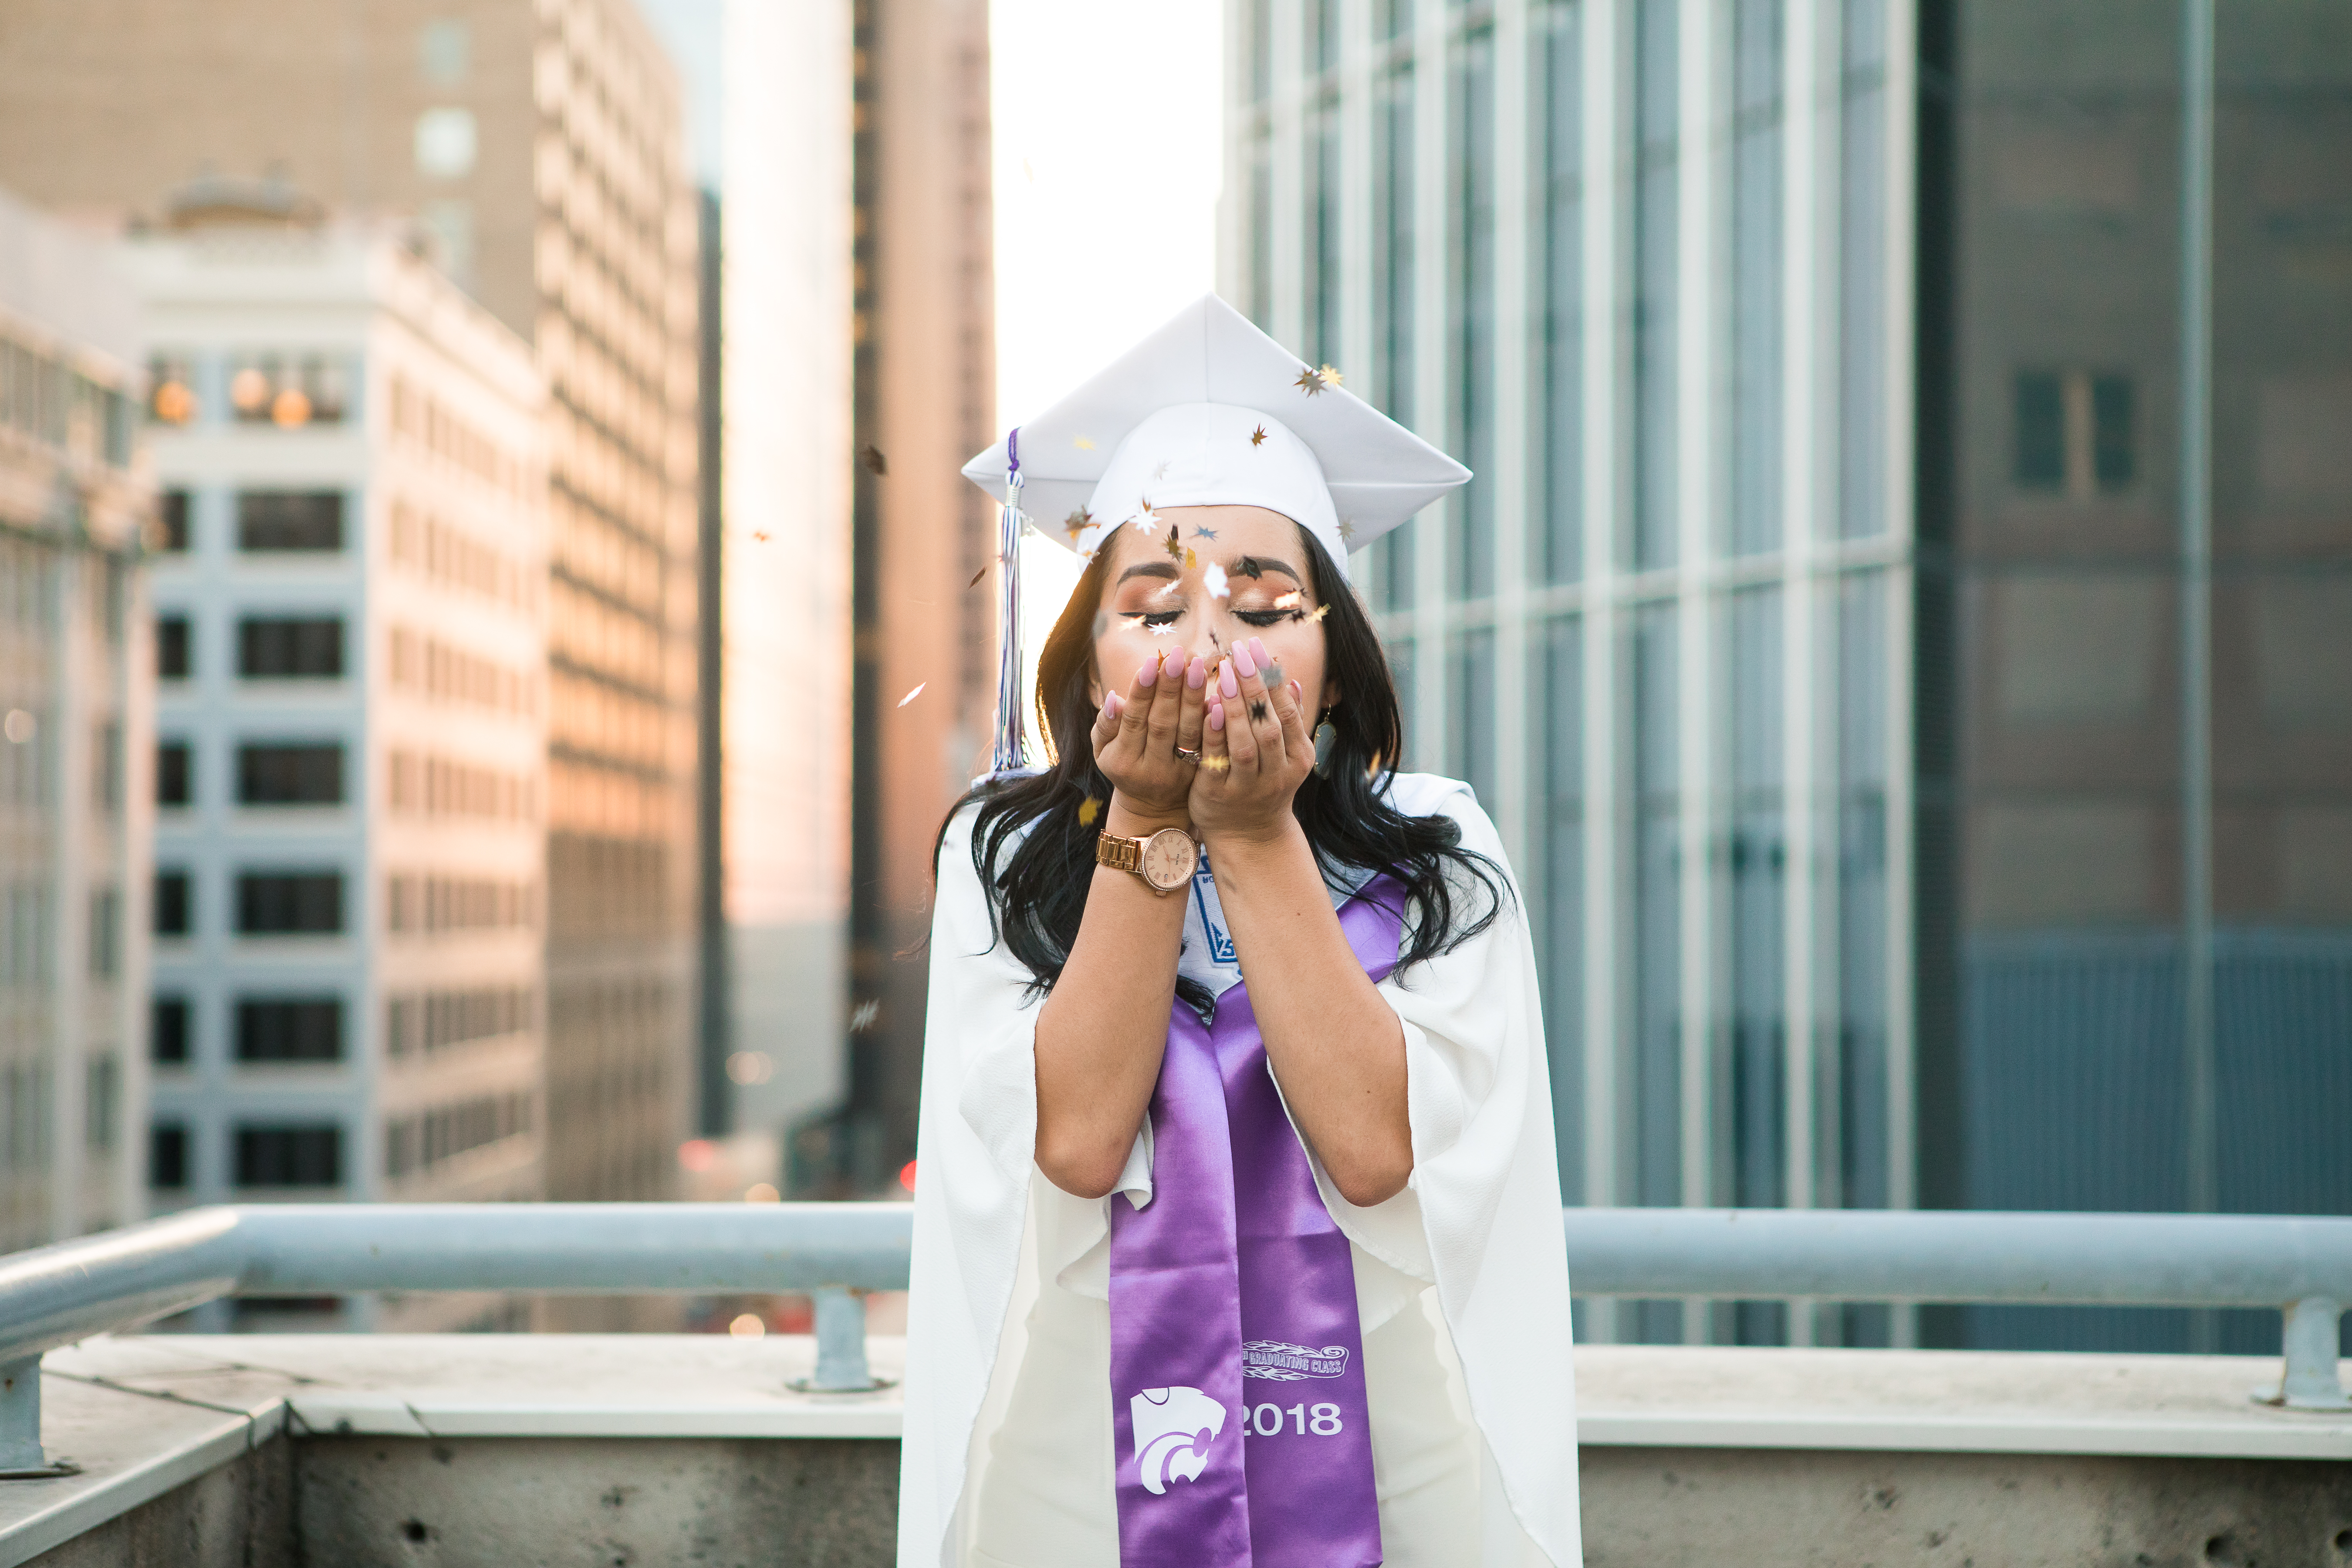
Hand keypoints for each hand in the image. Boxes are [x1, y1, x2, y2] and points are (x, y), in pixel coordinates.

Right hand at [1089, 646, 1209, 825]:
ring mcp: (1176, 773)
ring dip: (1193, 698)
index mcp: (1122, 759)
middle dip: (1171, 688)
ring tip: (1198, 666)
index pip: (1133, 719)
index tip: (1151, 661)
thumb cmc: (1123, 766)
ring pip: (1186, 732)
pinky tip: (1217, 698)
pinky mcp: (1197, 775)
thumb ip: (1105, 725)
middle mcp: (1150, 768)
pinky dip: (1211, 722)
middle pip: (1162, 723)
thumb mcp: (1103, 751)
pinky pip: (1205, 745)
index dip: (1142, 691)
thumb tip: (1114, 698)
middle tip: (1179, 656)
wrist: (1150, 808)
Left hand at [1190, 636, 1312, 843]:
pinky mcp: (1219, 795)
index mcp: (1298, 758)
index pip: (1287, 712)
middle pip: (1268, 726)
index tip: (1256, 647)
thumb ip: (1287, 719)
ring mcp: (1249, 787)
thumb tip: (1291, 680)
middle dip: (1254, 687)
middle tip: (1238, 653)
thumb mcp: (1285, 756)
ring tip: (1221, 674)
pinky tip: (1207, 708)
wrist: (1249, 837)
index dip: (1272, 679)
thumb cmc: (1265, 784)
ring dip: (1235, 708)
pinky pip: (1217, 761)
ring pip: (1245, 744)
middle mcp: (1277, 773)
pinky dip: (1214, 735)